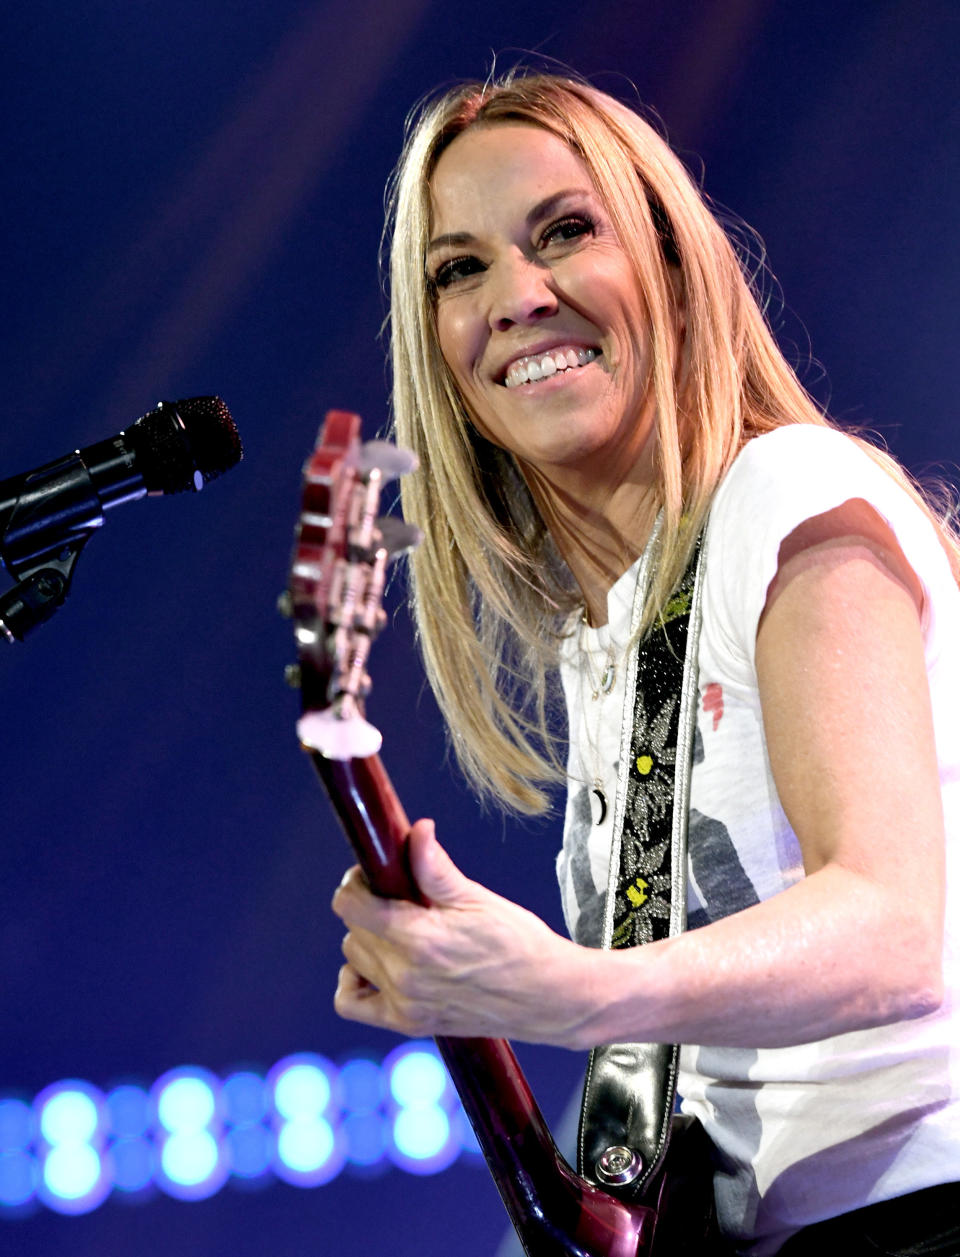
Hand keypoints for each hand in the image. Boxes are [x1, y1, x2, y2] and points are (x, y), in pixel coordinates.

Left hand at [331, 819, 592, 1044]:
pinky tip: (379, 967)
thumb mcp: (477, 898)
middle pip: (354, 930)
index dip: (358, 882)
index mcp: (420, 938)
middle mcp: (405, 975)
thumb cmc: (518, 941)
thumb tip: (417, 829)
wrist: (547, 996)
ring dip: (368, 941)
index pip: (351, 906)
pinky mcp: (408, 1023)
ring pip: (353, 959)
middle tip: (402, 900)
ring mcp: (405, 1004)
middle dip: (370, 908)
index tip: (378, 874)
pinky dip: (354, 982)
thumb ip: (435, 867)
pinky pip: (352, 1003)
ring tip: (401, 931)